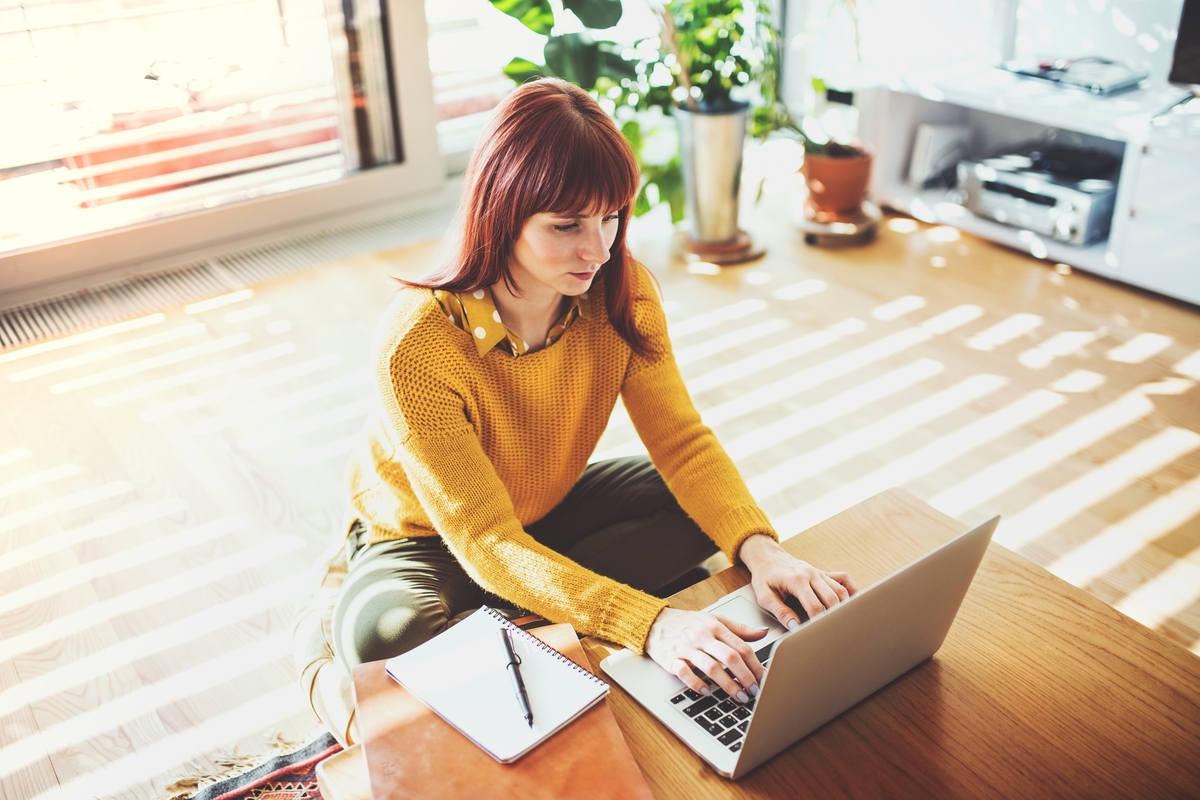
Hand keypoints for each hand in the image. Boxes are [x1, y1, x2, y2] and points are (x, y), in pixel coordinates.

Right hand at [644, 607, 768, 701]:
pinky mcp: (672, 659)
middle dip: (745, 676)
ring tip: (739, 696)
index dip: (755, 665)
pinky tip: (707, 692)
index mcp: (716, 627)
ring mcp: (687, 648)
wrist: (655, 621)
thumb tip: (762, 633)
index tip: (763, 679)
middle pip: (730, 657)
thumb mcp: (714, 619)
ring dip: (727, 684)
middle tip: (754, 692)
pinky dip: (697, 684)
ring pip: (711, 667)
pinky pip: (685, 673)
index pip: (741, 647)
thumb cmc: (686, 623)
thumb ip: (739, 628)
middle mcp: (703, 637)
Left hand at [739, 534, 857, 629]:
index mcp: (796, 580)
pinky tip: (851, 602)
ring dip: (844, 607)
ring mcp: (819, 573)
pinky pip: (844, 579)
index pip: (814, 605)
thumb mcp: (764, 595)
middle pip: (832, 599)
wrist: (767, 556)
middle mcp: (811, 574)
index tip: (819, 635)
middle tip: (833, 633)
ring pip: (841, 590)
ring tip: (842, 623)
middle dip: (834, 617)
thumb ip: (780, 611)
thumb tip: (794, 626)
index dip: (818, 623)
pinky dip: (851, 590)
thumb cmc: (765, 575)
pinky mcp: (823, 573)